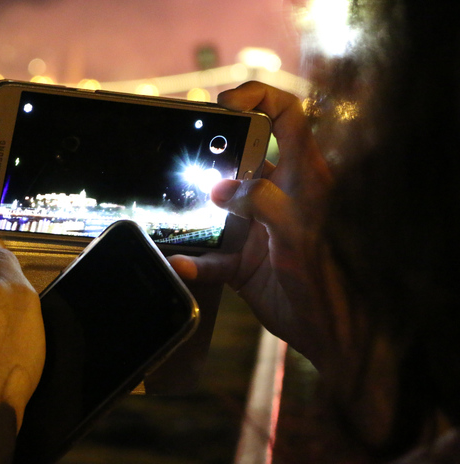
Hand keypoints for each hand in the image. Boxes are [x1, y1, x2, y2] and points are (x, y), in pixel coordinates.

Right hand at [168, 81, 346, 369]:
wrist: (324, 333)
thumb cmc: (325, 280)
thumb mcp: (297, 233)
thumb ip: (263, 203)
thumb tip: (223, 188)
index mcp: (302, 176)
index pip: (287, 116)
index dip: (259, 97)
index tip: (224, 102)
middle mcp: (276, 194)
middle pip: (240, 155)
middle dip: (211, 152)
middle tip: (184, 155)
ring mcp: (256, 226)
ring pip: (217, 204)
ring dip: (194, 209)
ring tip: (172, 209)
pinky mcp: (241, 258)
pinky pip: (209, 254)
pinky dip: (193, 261)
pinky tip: (181, 264)